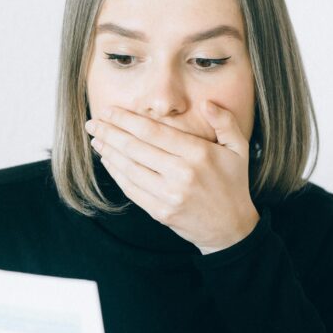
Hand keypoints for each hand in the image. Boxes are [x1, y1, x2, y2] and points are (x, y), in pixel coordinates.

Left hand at [85, 101, 259, 252]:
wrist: (231, 228)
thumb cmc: (233, 184)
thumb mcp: (239, 149)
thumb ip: (225, 122)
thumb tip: (207, 103)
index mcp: (199, 154)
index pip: (154, 132)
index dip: (127, 120)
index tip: (110, 111)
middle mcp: (182, 174)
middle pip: (136, 148)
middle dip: (110, 132)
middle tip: (93, 122)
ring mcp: (169, 196)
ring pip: (129, 169)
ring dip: (109, 152)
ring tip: (96, 139)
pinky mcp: (160, 212)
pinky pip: (131, 189)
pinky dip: (116, 173)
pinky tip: (108, 160)